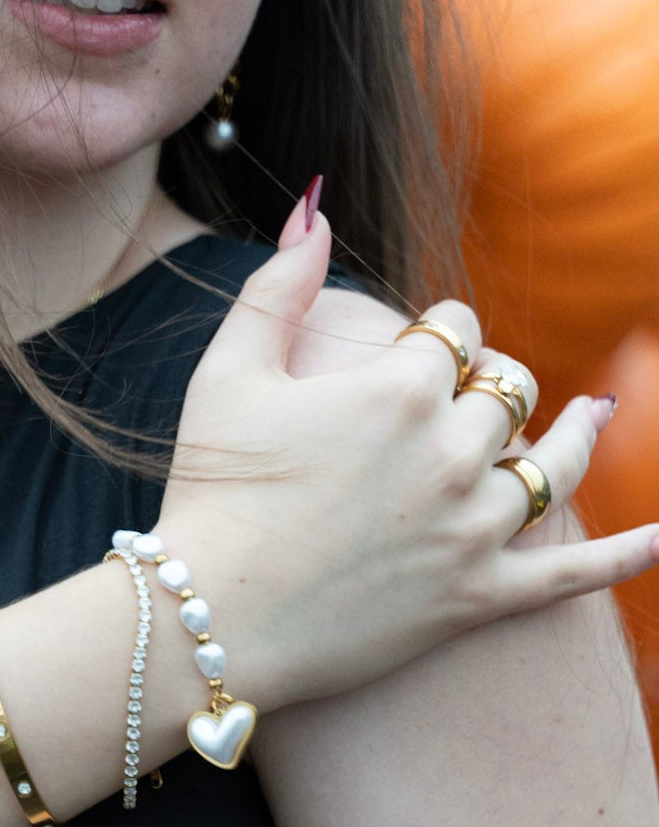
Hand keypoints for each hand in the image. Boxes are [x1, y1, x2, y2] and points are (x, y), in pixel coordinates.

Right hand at [153, 187, 658, 708]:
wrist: (208, 621)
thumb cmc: (209, 495)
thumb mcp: (227, 374)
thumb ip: (278, 286)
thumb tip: (316, 205)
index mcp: (400, 389)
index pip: (453, 329)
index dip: (432, 333)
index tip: (408, 350)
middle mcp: (452, 451)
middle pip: (508, 390)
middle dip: (486, 383)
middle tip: (457, 399)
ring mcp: (471, 528)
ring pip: (555, 464)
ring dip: (574, 434)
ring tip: (590, 416)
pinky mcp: (475, 598)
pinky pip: (571, 575)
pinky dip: (624, 555)